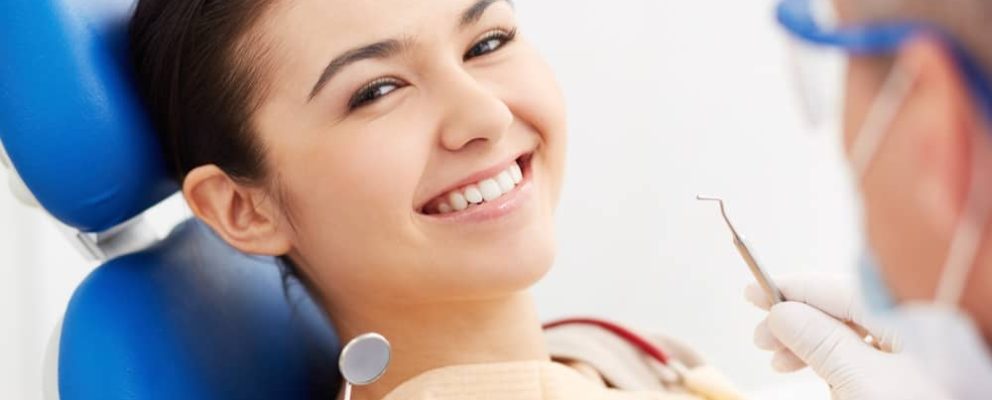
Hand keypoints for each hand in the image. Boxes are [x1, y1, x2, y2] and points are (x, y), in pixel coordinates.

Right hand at [745, 275, 951, 398]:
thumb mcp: (862, 383)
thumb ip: (821, 343)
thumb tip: (782, 312)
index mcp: (916, 315)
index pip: (839, 288)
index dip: (791, 289)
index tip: (753, 292)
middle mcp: (922, 324)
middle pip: (844, 309)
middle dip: (798, 322)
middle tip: (761, 339)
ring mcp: (922, 349)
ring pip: (853, 332)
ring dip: (811, 345)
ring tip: (781, 362)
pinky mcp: (918, 370)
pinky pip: (869, 353)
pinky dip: (836, 361)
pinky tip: (817, 373)